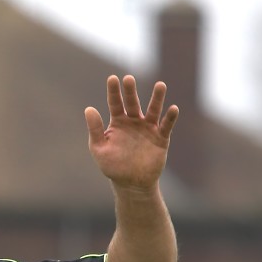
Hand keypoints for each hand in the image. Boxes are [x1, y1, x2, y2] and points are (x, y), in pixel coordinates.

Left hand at [84, 75, 179, 190]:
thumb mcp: (99, 148)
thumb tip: (88, 109)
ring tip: (160, 85)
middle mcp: (134, 121)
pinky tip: (172, 109)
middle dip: (130, 91)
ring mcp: (148, 128)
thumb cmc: (112, 166)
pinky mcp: (161, 138)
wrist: (131, 183)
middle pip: (133, 102)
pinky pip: (166, 126)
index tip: (112, 78)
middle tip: (128, 78)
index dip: (114, 91)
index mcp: (118, 122)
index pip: (115, 103)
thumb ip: (94, 129)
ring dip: (157, 98)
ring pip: (153, 110)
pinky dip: (170, 117)